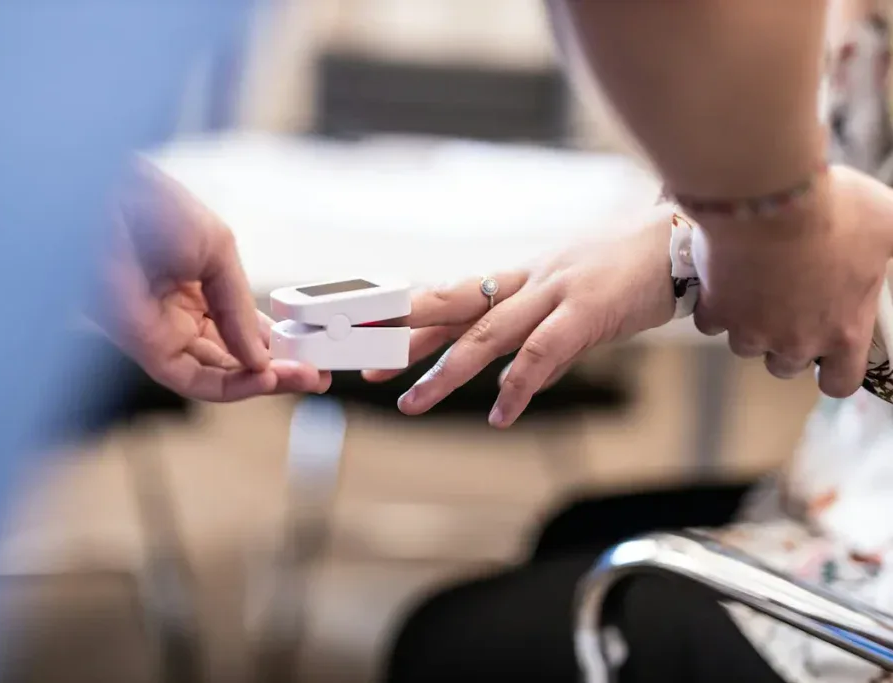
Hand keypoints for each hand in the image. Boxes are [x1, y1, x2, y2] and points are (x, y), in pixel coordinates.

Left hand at [94, 161, 330, 400]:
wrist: (107, 197)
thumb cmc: (151, 206)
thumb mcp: (219, 249)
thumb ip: (240, 306)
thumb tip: (262, 353)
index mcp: (197, 285)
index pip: (242, 329)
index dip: (277, 345)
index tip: (310, 353)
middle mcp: (179, 314)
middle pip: (233, 358)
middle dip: (276, 370)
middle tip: (313, 375)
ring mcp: (161, 332)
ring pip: (217, 375)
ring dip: (261, 382)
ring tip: (299, 377)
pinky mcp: (144, 347)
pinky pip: (193, 379)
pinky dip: (232, 384)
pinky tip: (263, 375)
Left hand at [362, 206, 676, 426]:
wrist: (685, 240)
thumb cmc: (633, 269)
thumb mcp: (578, 301)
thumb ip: (548, 338)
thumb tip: (525, 375)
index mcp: (524, 278)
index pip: (457, 296)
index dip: (414, 316)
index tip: (376, 335)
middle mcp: (529, 282)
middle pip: (455, 307)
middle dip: (409, 338)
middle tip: (371, 366)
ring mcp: (555, 293)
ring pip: (487, 333)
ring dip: (447, 371)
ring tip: (414, 402)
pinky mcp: (587, 310)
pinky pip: (542, 352)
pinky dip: (518, 386)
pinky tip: (500, 416)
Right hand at [691, 165, 892, 396]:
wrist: (768, 194)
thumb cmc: (833, 211)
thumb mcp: (889, 224)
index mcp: (844, 331)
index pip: (839, 383)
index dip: (832, 370)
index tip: (826, 352)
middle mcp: (795, 340)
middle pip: (784, 367)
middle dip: (784, 342)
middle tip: (786, 306)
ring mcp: (751, 329)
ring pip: (745, 345)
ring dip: (748, 325)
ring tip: (753, 289)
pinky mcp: (717, 310)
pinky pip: (711, 322)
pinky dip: (715, 305)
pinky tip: (724, 279)